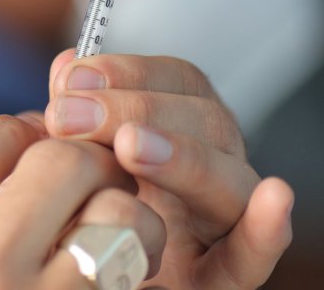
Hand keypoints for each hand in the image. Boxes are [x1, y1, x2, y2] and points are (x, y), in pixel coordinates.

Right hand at [0, 113, 164, 288]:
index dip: (13, 130)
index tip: (34, 136)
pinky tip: (133, 265)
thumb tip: (22, 131)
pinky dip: (144, 247)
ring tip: (118, 224)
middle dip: (81, 153)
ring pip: (110, 202)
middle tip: (93, 170)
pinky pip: (138, 257)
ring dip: (123, 202)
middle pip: (49, 161)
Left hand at [46, 50, 293, 288]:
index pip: (175, 81)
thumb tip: (66, 69)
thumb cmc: (86, 207)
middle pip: (205, 121)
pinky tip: (272, 200)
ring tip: (130, 147)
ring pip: (230, 180)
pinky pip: (250, 256)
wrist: (92, 266)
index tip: (71, 82)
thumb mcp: (77, 153)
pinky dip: (263, 230)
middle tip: (70, 117)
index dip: (127, 73)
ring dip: (184, 158)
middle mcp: (210, 167)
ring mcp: (219, 220)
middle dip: (136, 109)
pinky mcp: (217, 276)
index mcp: (179, 126)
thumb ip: (77, 113)